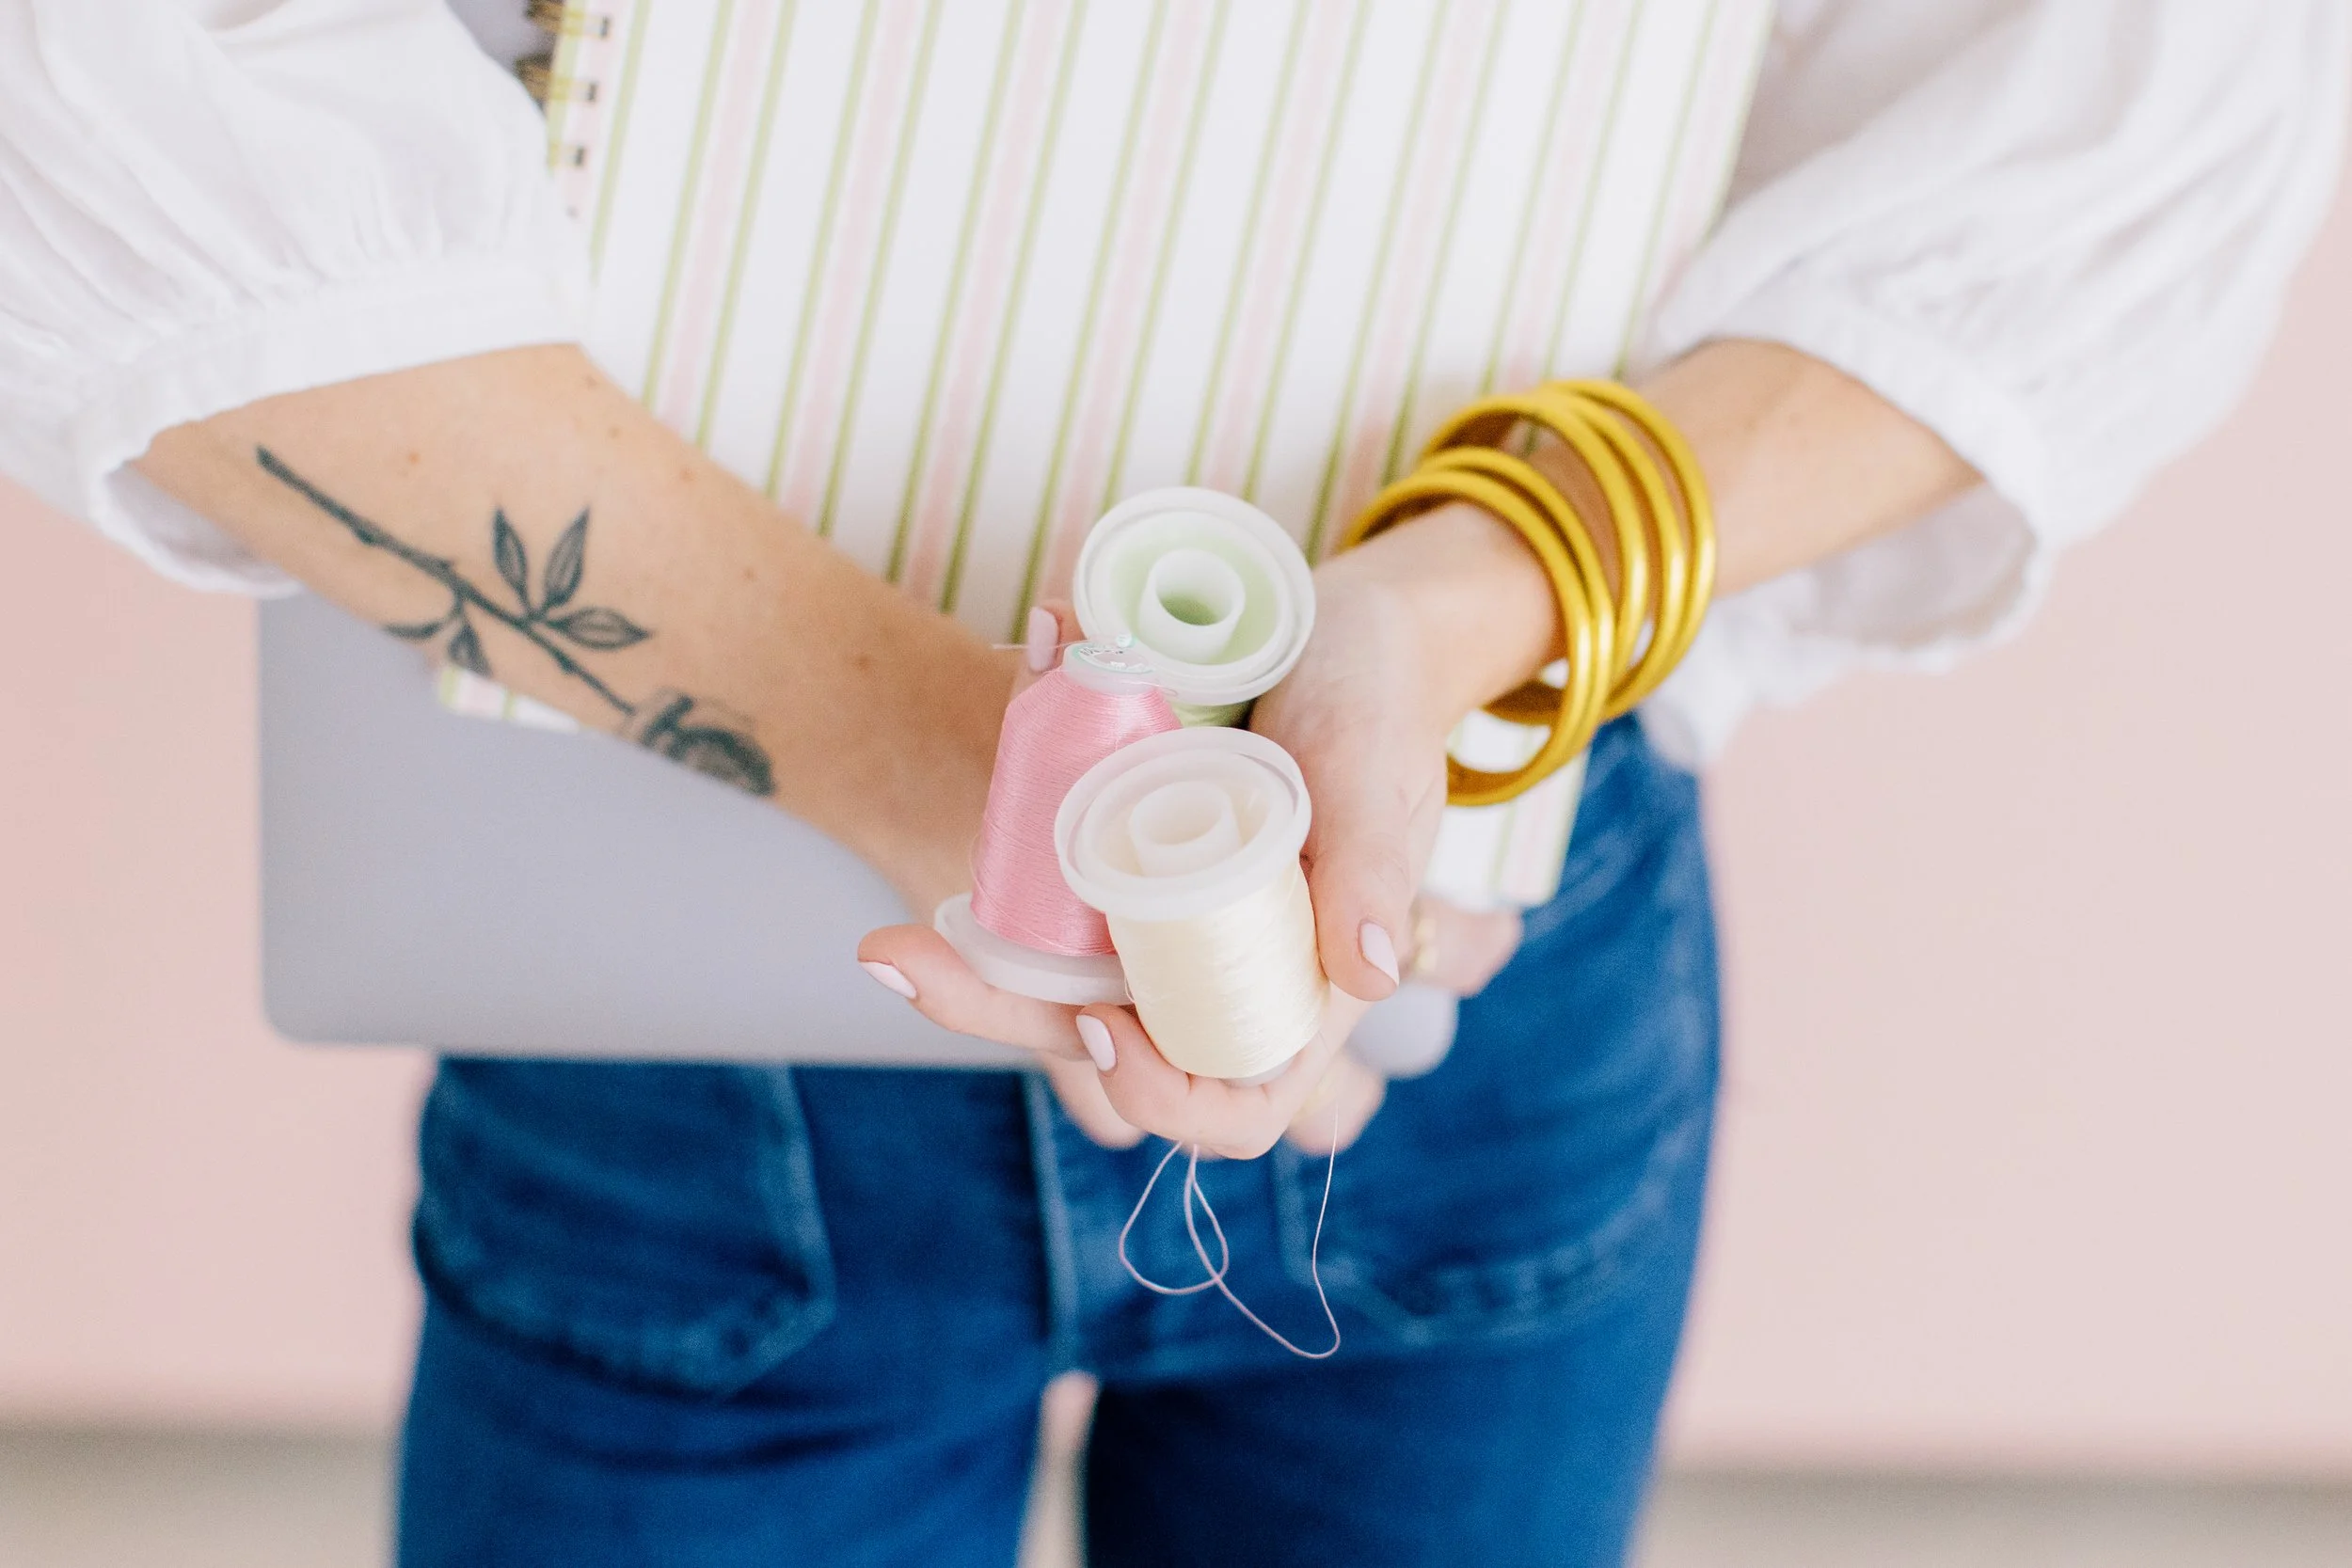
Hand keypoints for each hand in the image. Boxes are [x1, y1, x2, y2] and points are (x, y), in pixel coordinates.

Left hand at [861, 504, 1559, 1157]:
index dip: (1162, 1091)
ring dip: (976, 978)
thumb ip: (1375, 867)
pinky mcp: (1116, 870)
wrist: (1340, 633)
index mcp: (1299, 991)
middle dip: (1001, 1019)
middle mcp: (1217, 975)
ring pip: (1059, 992)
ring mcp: (1159, 928)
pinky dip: (992, 898)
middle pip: (1106, 1053)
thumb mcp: (1378, 774)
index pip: (1231, 1108)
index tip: (1105, 1023)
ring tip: (893, 952)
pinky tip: (925, 896)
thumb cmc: (1378, 708)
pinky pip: (1048, 909)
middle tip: (909, 964)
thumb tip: (1371, 973)